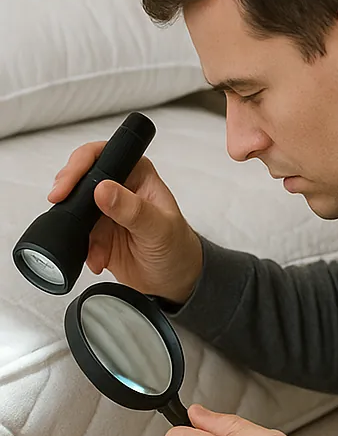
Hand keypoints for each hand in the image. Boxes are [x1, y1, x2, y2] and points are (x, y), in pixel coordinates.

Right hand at [50, 142, 202, 302]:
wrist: (174, 279)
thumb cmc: (178, 246)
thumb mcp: (159, 228)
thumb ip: (133, 209)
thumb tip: (104, 189)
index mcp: (138, 174)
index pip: (102, 155)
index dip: (79, 165)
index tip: (66, 186)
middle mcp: (120, 188)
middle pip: (80, 179)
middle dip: (68, 196)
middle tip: (62, 207)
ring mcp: (105, 211)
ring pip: (74, 209)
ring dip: (77, 228)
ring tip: (95, 247)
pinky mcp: (96, 233)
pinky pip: (76, 234)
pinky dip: (83, 248)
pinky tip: (98, 258)